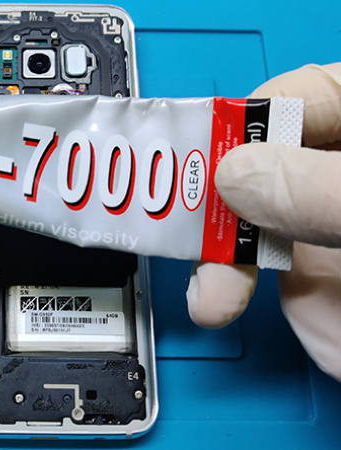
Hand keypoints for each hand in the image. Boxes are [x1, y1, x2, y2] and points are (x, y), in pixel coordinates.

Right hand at [187, 63, 340, 380]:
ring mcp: (319, 225)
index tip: (216, 153)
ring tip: (202, 273)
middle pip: (257, 157)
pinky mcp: (304, 278)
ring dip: (208, 243)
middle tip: (184, 210)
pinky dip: (218, 282)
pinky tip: (213, 297)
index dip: (252, 120)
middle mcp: (338, 172)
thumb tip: (241, 173)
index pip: (301, 99)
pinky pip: (244, 267)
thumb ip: (328, 188)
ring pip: (240, 215)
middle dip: (216, 187)